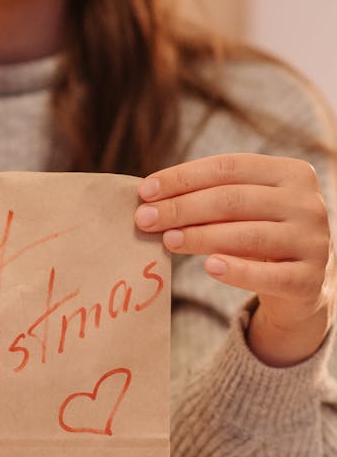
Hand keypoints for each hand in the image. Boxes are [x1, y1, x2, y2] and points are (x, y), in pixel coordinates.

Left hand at [134, 153, 334, 365]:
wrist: (303, 289)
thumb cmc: (262, 241)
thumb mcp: (246, 212)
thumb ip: (211, 200)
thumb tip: (150, 200)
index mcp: (291, 173)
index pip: (229, 167)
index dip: (184, 177)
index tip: (145, 191)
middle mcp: (307, 203)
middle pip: (234, 199)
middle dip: (183, 208)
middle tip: (144, 219)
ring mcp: (313, 241)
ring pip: (248, 235)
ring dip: (201, 236)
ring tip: (168, 240)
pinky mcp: (308, 280)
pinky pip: (268, 275)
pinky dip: (237, 271)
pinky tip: (209, 267)